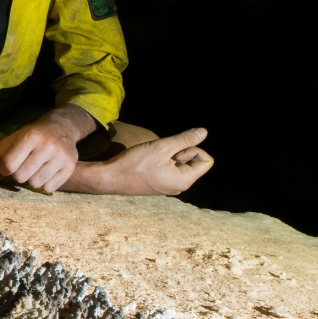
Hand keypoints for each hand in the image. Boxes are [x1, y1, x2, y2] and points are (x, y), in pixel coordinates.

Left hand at [0, 117, 84, 192]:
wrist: (62, 128)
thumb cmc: (32, 135)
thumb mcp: (12, 139)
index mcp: (30, 137)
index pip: (9, 164)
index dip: (5, 168)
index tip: (8, 165)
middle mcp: (47, 146)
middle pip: (21, 177)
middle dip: (18, 174)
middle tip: (24, 166)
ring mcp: (60, 157)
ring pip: (35, 184)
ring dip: (31, 180)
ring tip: (35, 168)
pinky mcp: (69, 167)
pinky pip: (49, 188)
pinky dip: (44, 184)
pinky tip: (46, 172)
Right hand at [96, 128, 213, 194]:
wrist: (111, 178)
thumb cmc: (136, 163)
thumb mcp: (162, 147)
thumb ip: (184, 139)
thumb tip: (204, 132)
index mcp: (184, 180)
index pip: (206, 160)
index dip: (192, 149)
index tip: (173, 151)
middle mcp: (180, 186)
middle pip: (194, 162)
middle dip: (181, 152)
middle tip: (161, 153)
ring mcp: (169, 186)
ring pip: (181, 164)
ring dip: (170, 155)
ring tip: (153, 157)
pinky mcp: (160, 184)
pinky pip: (170, 169)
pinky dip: (163, 161)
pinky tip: (148, 161)